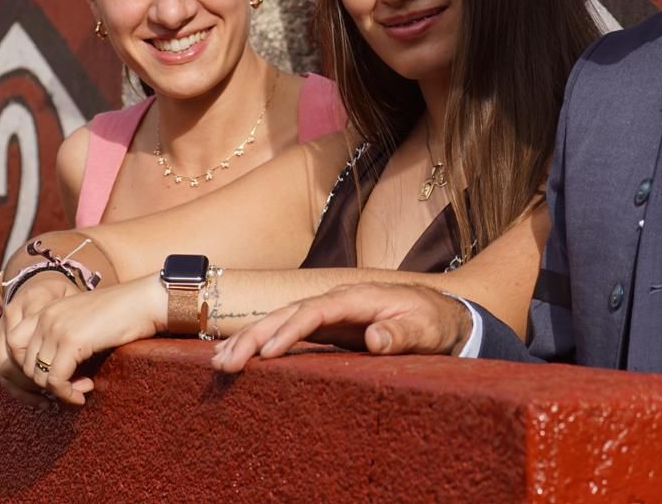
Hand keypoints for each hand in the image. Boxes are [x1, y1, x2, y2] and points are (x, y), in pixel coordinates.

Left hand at [0, 274, 167, 405]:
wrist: (145, 301)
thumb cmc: (123, 313)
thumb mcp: (83, 322)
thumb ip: (62, 339)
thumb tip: (51, 375)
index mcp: (46, 310)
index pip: (14, 344)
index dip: (28, 366)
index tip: (53, 377)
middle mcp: (45, 316)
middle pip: (23, 364)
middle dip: (44, 383)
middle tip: (70, 388)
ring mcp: (56, 328)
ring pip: (37, 376)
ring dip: (58, 391)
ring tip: (81, 390)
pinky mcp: (71, 341)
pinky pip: (55, 381)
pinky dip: (67, 394)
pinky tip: (84, 393)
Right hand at [210, 283, 473, 372]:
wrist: (440, 315)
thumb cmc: (432, 323)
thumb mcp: (425, 330)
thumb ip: (401, 335)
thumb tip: (375, 340)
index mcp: (357, 298)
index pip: (315, 311)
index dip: (291, 330)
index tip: (269, 354)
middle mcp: (335, 301)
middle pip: (288, 313)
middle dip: (255, 335)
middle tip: (226, 362)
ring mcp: (328, 314)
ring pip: (281, 321)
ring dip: (250, 340)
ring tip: (220, 363)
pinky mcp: (325, 328)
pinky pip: (287, 333)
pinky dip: (262, 345)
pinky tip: (239, 359)